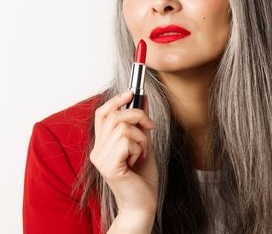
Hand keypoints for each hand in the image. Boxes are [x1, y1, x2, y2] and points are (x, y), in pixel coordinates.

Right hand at [89, 90, 158, 215]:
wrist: (143, 203)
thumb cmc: (143, 177)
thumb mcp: (144, 143)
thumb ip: (141, 123)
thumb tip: (143, 99)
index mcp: (102, 144)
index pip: (102, 114)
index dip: (116, 100)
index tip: (132, 92)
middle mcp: (97, 151)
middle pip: (115, 116)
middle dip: (138, 116)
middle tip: (150, 127)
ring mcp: (101, 159)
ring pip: (124, 129)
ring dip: (142, 138)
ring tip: (143, 153)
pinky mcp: (110, 167)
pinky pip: (127, 142)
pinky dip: (140, 148)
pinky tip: (138, 161)